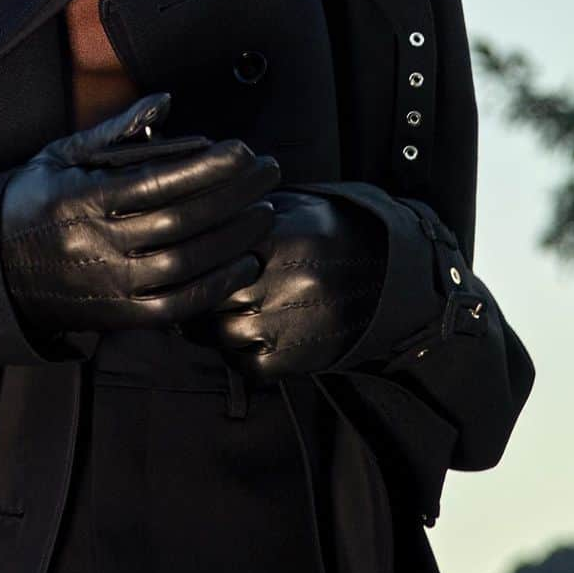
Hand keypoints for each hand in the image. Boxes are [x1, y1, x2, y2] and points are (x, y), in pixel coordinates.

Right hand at [0, 91, 280, 335]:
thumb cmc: (33, 202)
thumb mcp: (62, 155)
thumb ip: (117, 130)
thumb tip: (165, 101)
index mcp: (83, 198)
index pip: (158, 181)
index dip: (207, 167)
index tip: (242, 151)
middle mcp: (97, 243)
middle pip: (182, 220)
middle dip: (234, 195)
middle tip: (268, 174)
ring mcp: (108, 284)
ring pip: (186, 264)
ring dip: (234, 238)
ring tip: (264, 213)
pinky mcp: (118, 315)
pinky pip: (177, 305)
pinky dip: (216, 285)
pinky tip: (243, 262)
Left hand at [178, 189, 387, 384]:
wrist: (388, 272)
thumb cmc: (332, 234)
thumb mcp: (293, 207)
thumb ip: (247, 213)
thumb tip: (199, 214)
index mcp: (274, 239)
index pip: (210, 255)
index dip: (195, 261)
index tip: (185, 263)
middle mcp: (279, 282)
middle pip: (212, 296)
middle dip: (203, 295)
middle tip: (197, 293)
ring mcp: (288, 323)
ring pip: (223, 333)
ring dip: (216, 327)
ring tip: (221, 314)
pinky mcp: (297, 358)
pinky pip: (248, 366)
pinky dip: (239, 356)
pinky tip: (246, 338)